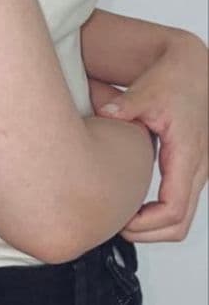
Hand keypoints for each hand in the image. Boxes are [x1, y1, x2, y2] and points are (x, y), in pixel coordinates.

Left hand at [92, 31, 207, 243]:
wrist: (192, 70)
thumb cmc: (172, 80)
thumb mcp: (148, 91)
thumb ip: (126, 105)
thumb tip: (106, 113)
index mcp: (187, 154)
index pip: (173, 208)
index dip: (146, 224)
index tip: (120, 223)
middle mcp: (198, 167)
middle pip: (179, 224)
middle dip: (147, 234)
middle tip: (115, 227)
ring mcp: (197, 171)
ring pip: (183, 219)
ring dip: (153, 227)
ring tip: (121, 220)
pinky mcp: (191, 169)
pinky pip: (180, 204)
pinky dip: (159, 215)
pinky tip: (133, 206)